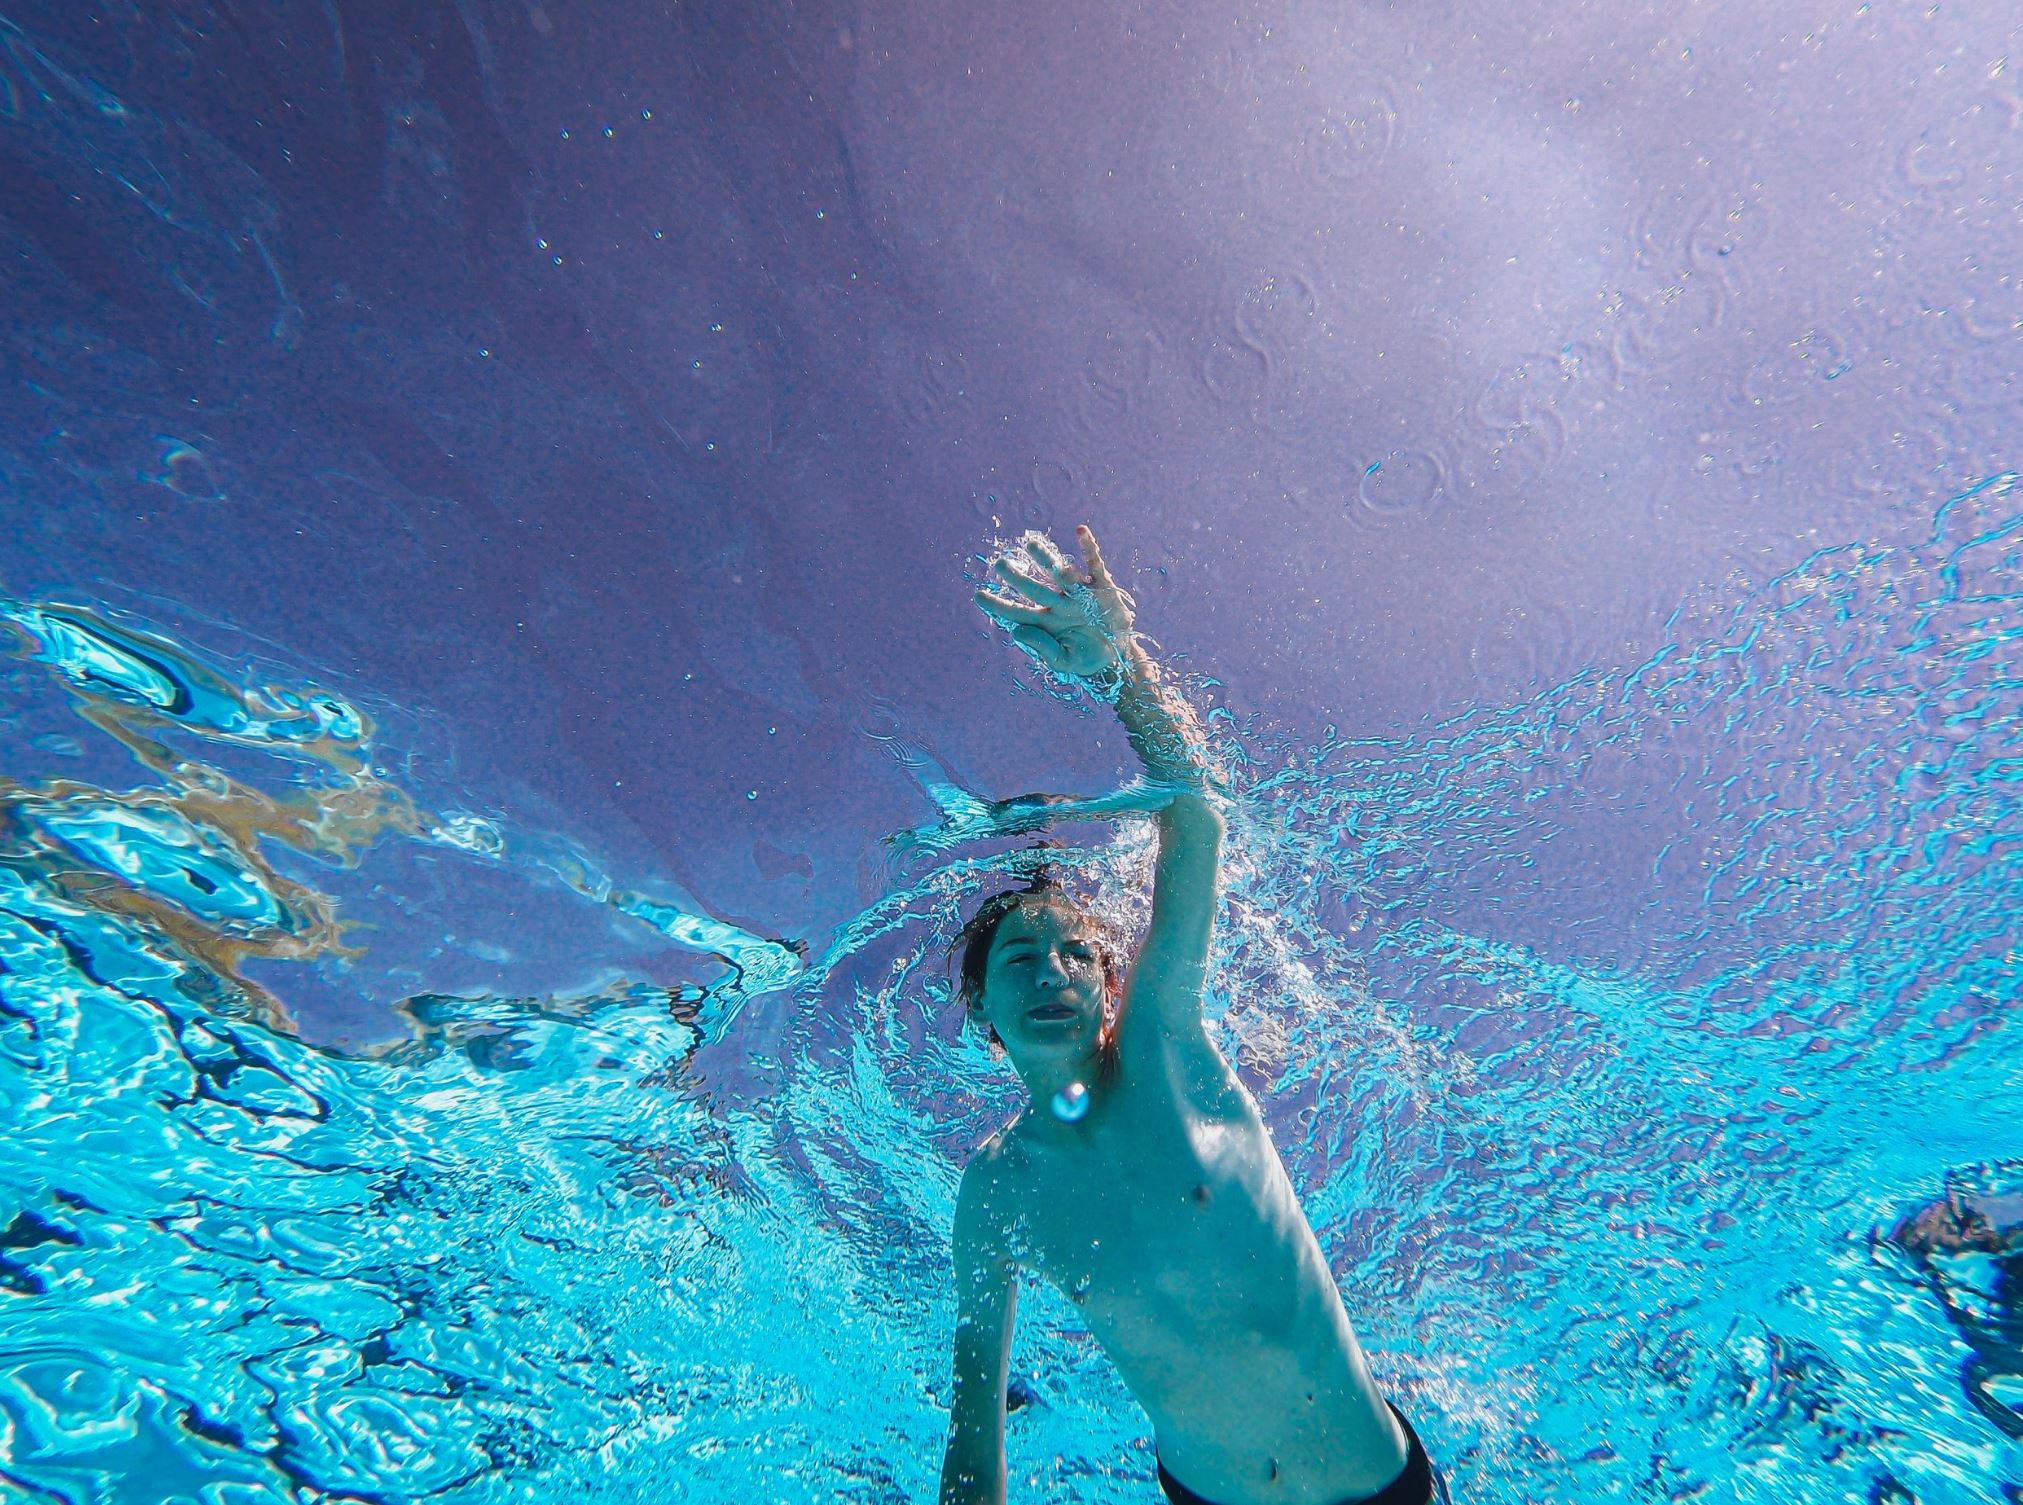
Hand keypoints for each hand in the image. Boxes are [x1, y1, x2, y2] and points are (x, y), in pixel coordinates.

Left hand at [974, 525, 1136, 681]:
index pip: (1017, 612)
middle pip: (1034, 588)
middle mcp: (1058, 604)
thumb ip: (1042, 648)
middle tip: (1000, 563)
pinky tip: (1080, 531)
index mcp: (1046, 623)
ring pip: (1058, 573)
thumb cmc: (1085, 658)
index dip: (998, 604)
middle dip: (1017, 577)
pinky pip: (1094, 563)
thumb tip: (1016, 632)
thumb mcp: (1064, 661)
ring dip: (1046, 558)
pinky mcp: (1101, 586)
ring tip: (1031, 544)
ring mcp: (1078, 593)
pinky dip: (1088, 547)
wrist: (1117, 655)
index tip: (978, 595)